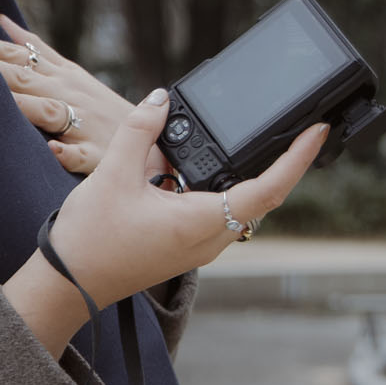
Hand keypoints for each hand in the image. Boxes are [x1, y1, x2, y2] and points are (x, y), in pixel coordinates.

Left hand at [0, 16, 146, 177]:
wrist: (154, 143)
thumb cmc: (102, 109)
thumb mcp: (71, 73)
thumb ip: (37, 49)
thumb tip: (5, 21)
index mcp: (61, 78)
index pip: (18, 57)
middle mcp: (69, 96)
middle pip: (25, 79)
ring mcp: (83, 124)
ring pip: (48, 113)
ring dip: (22, 106)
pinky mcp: (97, 154)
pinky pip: (80, 154)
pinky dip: (66, 153)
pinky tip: (50, 151)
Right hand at [3, 90, 324, 355]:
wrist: (68, 284)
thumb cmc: (91, 240)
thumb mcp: (112, 174)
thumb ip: (140, 131)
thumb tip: (161, 101)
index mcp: (201, 223)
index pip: (267, 189)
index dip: (296, 159)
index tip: (316, 131)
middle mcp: (209, 239)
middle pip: (249, 189)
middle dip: (244, 154)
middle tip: (242, 123)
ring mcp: (198, 244)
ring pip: (222, 195)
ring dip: (204, 167)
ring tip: (164, 152)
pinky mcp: (183, 244)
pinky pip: (201, 205)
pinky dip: (186, 182)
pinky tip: (154, 170)